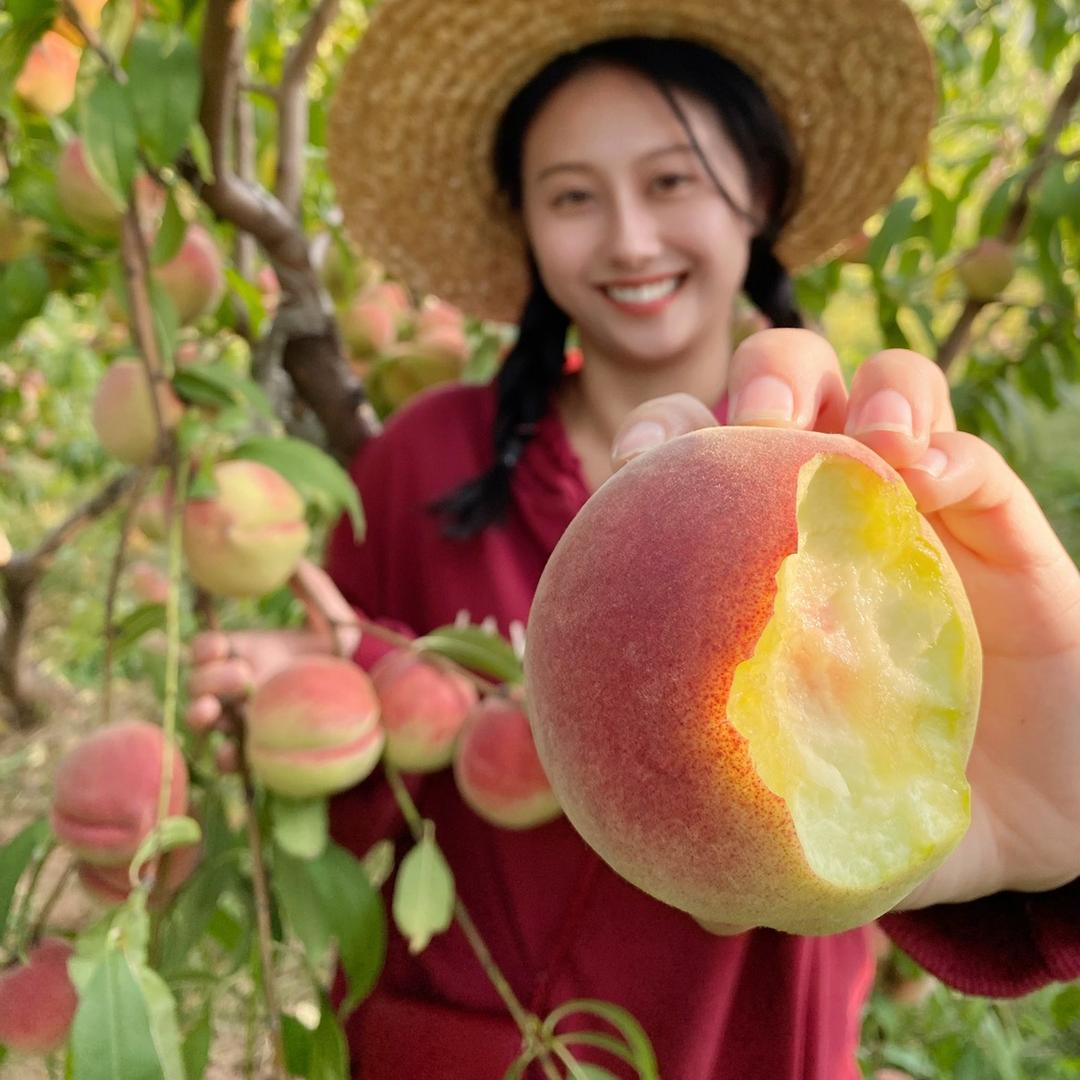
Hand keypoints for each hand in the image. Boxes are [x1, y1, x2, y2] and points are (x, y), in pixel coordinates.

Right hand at [186, 560, 360, 755]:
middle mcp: (238, 687)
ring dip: (199, 715)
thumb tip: (294, 558)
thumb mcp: (336, 622)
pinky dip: (226, 758)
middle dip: (210, 678)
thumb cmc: (343, 658)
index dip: (204, 647)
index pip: (204, 649)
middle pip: (197, 683)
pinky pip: (229, 760)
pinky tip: (236, 753)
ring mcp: (244, 719)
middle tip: (244, 676)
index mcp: (247, 652)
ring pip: (201, 720)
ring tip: (214, 713)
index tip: (223, 645)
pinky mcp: (258, 750)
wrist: (367, 701)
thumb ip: (317, 589)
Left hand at [611, 328, 1079, 909]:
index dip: (655, 441)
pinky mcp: (1003, 523)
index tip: (633, 465)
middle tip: (748, 430)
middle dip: (760, 383)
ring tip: (857, 438)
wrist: (1041, 814)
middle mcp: (836, 510)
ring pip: (884, 388)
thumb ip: (749, 826)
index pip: (695, 462)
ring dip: (859, 389)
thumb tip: (666, 879)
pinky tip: (925, 476)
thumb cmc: (903, 797)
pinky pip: (972, 460)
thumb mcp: (818, 816)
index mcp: (764, 556)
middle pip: (784, 390)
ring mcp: (921, 505)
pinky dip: (947, 451)